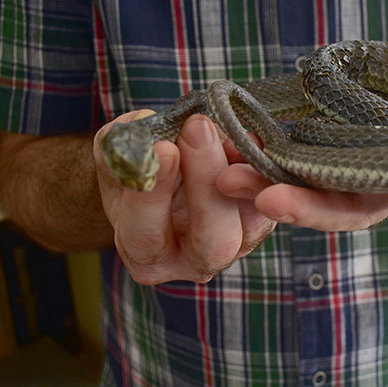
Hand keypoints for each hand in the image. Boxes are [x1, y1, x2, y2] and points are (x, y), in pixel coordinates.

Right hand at [93, 111, 275, 284]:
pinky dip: (260, 165)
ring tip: (225, 130)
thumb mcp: (117, 157)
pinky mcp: (263, 221)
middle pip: (214, 241)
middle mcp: (196, 262)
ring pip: (253, 221)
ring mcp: (237, 246)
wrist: (171, 175)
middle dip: (207, 181)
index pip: (147, 236)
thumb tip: (145, 124)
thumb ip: (121, 144)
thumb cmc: (138, 173)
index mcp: (147, 256)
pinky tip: (245, 137)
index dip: (153, 196)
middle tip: (197, 127)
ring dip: (243, 172)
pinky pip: (271, 198)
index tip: (161, 149)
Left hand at [216, 144, 387, 230]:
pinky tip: (229, 146)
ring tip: (228, 175)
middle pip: (350, 208)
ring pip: (311, 188)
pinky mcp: (333, 151)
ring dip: (270, 184)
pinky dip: (263, 155)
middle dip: (310, 208)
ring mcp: (357, 174)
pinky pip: (296, 157)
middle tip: (269, 199)